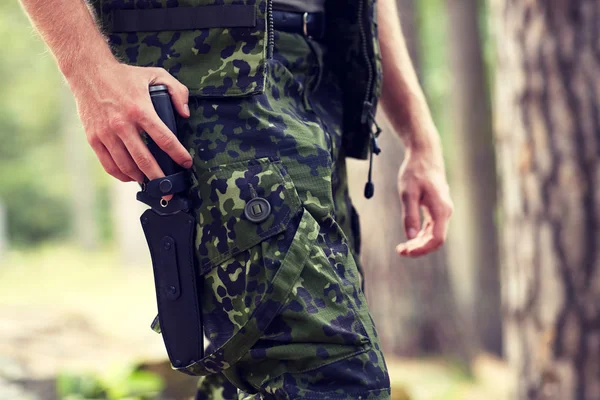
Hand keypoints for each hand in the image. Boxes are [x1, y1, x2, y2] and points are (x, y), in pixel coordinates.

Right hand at [70, 61, 191, 183]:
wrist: (88, 71)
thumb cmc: (125, 75)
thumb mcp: (155, 74)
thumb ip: (177, 91)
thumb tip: (185, 114)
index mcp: (140, 110)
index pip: (164, 139)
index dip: (178, 154)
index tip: (186, 163)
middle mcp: (122, 124)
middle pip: (145, 159)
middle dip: (160, 177)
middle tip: (169, 189)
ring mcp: (106, 133)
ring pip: (126, 166)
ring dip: (141, 178)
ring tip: (151, 182)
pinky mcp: (93, 138)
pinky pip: (108, 164)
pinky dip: (121, 175)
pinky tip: (131, 177)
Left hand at [396, 143, 452, 256]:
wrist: (424, 155)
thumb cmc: (415, 172)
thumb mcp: (408, 193)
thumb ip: (410, 215)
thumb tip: (410, 237)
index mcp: (441, 210)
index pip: (436, 239)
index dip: (422, 249)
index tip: (405, 251)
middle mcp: (446, 212)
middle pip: (436, 240)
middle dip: (419, 248)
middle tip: (400, 251)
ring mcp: (443, 211)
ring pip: (434, 235)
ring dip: (419, 243)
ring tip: (402, 247)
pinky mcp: (437, 209)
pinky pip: (432, 228)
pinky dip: (421, 235)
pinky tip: (410, 238)